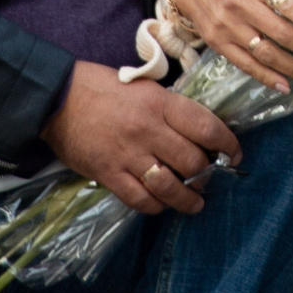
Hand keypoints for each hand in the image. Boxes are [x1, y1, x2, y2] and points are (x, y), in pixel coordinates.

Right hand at [43, 61, 240, 216]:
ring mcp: (128, 155)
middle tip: (210, 177)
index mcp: (161, 103)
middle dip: (208, 174)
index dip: (228, 144)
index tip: (235, 154)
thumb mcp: (144, 87)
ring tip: (196, 202)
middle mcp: (148, 130)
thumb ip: (170, 109)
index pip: (206, 127)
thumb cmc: (103, 87)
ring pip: (170, 187)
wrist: (57, 97)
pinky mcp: (108, 174)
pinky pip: (140, 200)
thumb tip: (196, 134)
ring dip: (188, 199)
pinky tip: (162, 204)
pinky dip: (156, 205)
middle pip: (192, 162)